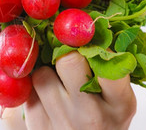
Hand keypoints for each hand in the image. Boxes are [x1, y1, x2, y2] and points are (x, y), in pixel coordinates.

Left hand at [4, 51, 136, 129]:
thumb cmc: (105, 118)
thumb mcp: (120, 99)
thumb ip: (110, 69)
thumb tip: (85, 25)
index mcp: (119, 105)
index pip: (107, 63)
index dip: (94, 45)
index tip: (88, 39)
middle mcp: (90, 117)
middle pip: (67, 60)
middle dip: (65, 54)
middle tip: (68, 59)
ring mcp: (60, 125)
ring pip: (40, 75)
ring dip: (46, 73)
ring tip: (57, 84)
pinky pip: (25, 93)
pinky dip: (32, 89)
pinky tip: (44, 98)